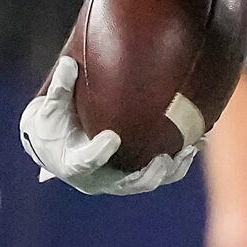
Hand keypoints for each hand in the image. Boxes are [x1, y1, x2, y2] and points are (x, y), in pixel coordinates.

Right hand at [18, 54, 195, 195]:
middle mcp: (100, 179)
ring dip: (174, 168)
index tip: (112, 138)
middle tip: (164, 159)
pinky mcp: (135, 174)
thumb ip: (60, 89)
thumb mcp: (48, 110)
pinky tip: (198, 141)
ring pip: (151, 181)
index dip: (99, 153)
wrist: (56, 150)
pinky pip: (162, 172)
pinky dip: (180, 159)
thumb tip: (67, 63)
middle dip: (149, 174)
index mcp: (74, 164)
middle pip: (128, 184)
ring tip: (192, 148)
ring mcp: (120, 179)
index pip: (87, 162)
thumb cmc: (51, 127)